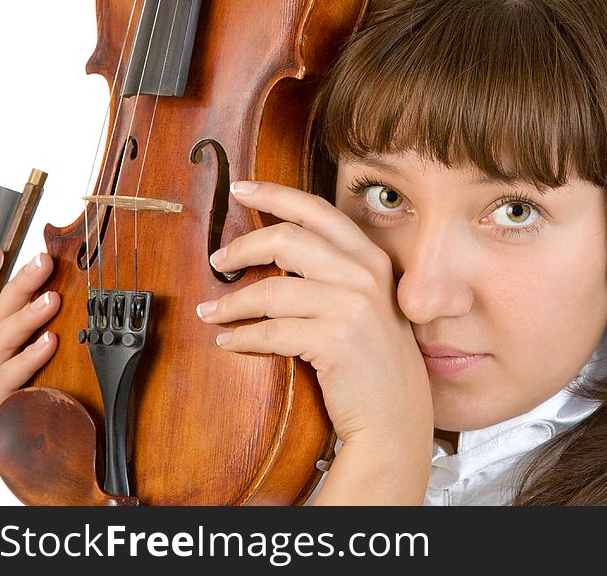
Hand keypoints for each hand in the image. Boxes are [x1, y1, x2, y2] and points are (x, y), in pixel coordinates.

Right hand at [0, 247, 59, 440]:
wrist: (14, 447)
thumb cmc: (25, 394)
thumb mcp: (30, 357)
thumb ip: (37, 328)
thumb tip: (59, 291)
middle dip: (19, 285)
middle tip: (42, 262)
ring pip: (2, 341)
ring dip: (27, 317)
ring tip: (51, 300)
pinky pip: (12, 378)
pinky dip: (31, 358)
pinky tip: (49, 342)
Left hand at [195, 181, 433, 450]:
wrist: (395, 417)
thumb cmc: (374, 361)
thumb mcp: (367, 303)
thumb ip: (335, 272)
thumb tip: (275, 248)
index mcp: (371, 258)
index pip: (317, 211)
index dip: (275, 195)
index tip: (240, 189)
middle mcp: (365, 274)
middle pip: (287, 239)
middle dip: (242, 247)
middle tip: (218, 262)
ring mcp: (353, 305)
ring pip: (272, 288)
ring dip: (232, 302)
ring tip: (211, 311)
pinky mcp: (335, 339)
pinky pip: (271, 330)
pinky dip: (242, 336)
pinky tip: (228, 340)